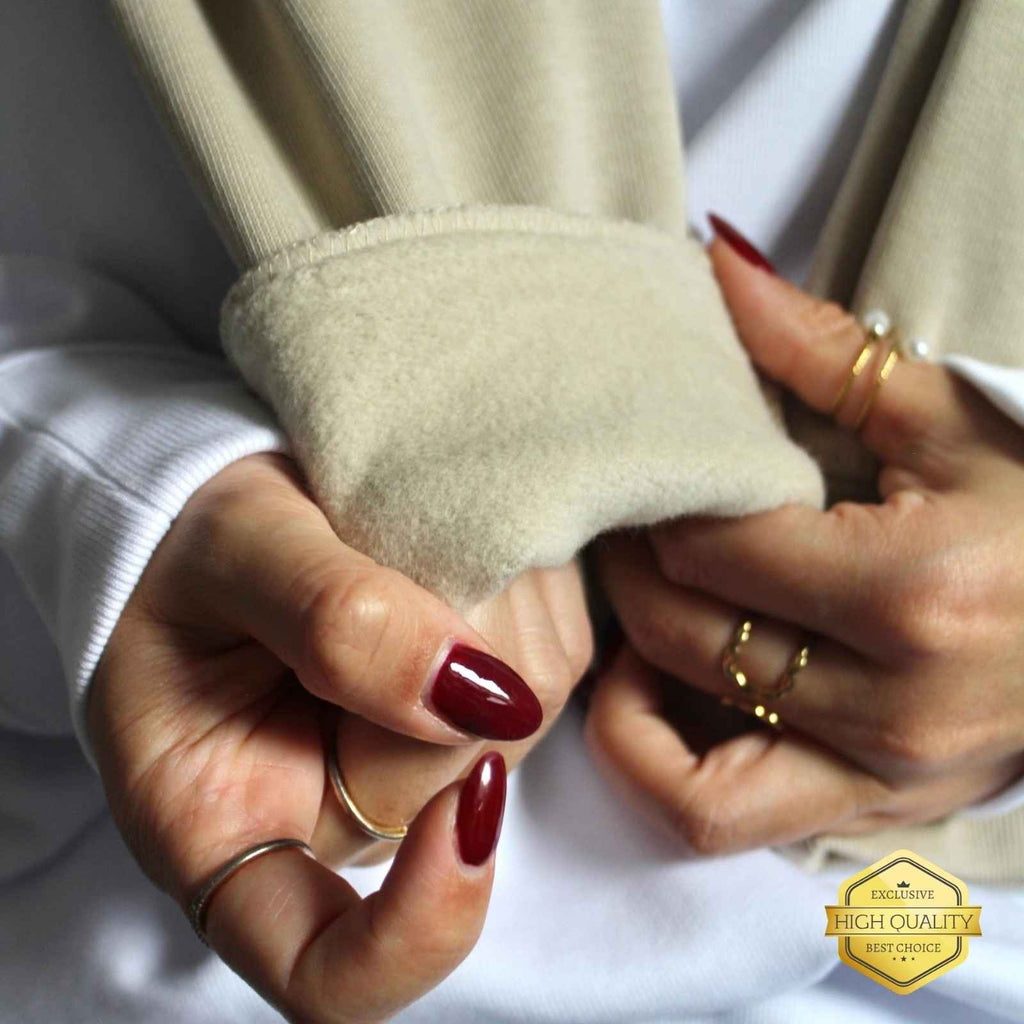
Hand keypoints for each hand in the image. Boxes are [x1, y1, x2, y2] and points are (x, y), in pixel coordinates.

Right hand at [88, 453, 590, 1020]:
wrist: (223, 504)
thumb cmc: (191, 545)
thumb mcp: (230, 555)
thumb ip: (336, 623)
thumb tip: (482, 698)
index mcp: (231, 823)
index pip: (332, 977)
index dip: (422, 925)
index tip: (470, 793)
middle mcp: (337, 816)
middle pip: (455, 793)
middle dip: (441, 667)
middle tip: (377, 559)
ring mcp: (416, 763)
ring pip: (522, 718)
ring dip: (488, 609)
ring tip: (402, 545)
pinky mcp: (475, 702)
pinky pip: (553, 655)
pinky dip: (522, 590)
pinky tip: (455, 553)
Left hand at [585, 224, 1023, 853]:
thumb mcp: (951, 417)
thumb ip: (818, 346)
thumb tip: (716, 260)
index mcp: (913, 594)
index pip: (708, 550)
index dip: (651, 503)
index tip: (641, 469)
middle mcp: (892, 706)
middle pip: (681, 639)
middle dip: (626, 574)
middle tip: (618, 522)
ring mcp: (885, 777)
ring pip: (686, 763)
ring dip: (628, 687)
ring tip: (636, 616)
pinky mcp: (877, 809)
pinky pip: (728, 817)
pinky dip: (667, 762)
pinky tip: (672, 688)